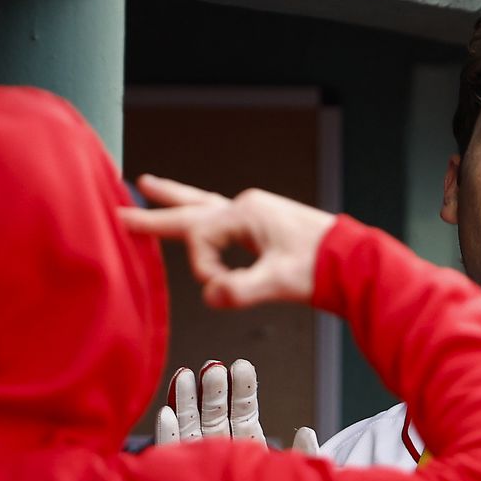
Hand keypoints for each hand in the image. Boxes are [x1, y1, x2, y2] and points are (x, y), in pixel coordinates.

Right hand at [120, 174, 334, 308]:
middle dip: (157, 209)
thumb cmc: (322, 268)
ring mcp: (256, 214)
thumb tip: (211, 295)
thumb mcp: (281, 282)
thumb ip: (242, 290)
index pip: (200, 238)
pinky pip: (222, 218)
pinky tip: (198, 217)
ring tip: (147, 186)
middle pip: (191, 205)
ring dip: (176, 200)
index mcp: (246, 213)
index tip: (220, 288)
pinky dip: (202, 217)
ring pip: (205, 205)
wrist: (356, 261)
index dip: (202, 267)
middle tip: (124, 204)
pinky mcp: (264, 226)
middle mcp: (247, 207)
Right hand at [153, 356, 322, 452]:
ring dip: (186, 401)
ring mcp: (200, 464)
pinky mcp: (180, 480)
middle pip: (216, 414)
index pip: (244, 412)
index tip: (241, 365)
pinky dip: (168, 435)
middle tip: (213, 366)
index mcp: (250, 449)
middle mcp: (223, 452)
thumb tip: (306, 430)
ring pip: (191, 427)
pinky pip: (172, 456)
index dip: (242, 388)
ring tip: (185, 374)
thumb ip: (303, 457)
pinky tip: (166, 412)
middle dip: (214, 389)